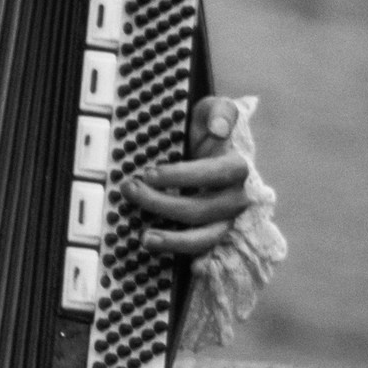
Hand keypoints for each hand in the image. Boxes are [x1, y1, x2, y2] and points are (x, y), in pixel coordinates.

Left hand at [124, 96, 252, 261]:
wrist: (212, 151)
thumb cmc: (209, 131)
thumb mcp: (215, 110)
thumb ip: (221, 112)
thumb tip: (218, 129)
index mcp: (237, 167)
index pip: (213, 174)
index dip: (181, 175)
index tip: (149, 173)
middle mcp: (236, 198)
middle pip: (201, 208)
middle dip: (162, 203)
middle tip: (131, 191)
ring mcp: (226, 220)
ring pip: (204, 237)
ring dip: (174, 240)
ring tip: (145, 238)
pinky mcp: (214, 235)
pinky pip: (202, 252)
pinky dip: (186, 256)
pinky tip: (162, 252)